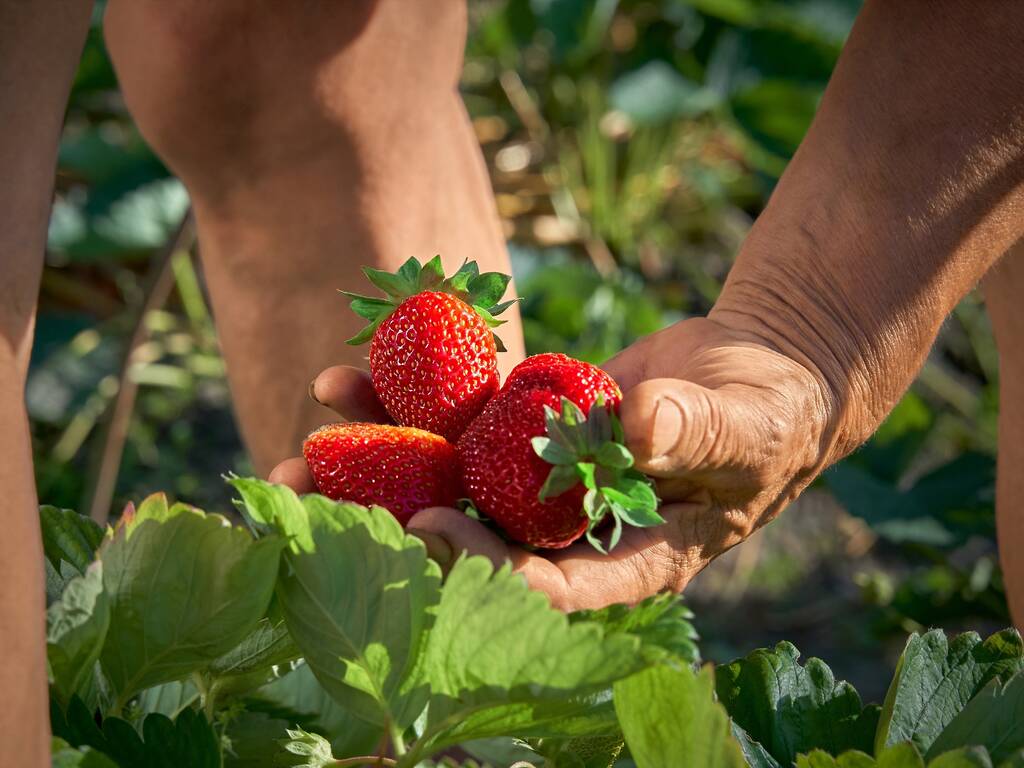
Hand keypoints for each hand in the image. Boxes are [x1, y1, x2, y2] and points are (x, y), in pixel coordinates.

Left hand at [270, 316, 836, 610]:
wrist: (755, 366)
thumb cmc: (769, 412)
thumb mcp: (745, 426)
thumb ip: (694, 434)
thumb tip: (639, 427)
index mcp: (626, 558)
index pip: (547, 586)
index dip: (485, 565)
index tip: (430, 525)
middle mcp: (570, 528)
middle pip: (472, 538)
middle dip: (390, 523)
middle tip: (312, 503)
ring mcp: (543, 478)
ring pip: (451, 478)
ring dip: (376, 463)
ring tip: (306, 438)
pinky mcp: (528, 428)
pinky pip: (463, 422)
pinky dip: (409, 402)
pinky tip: (350, 377)